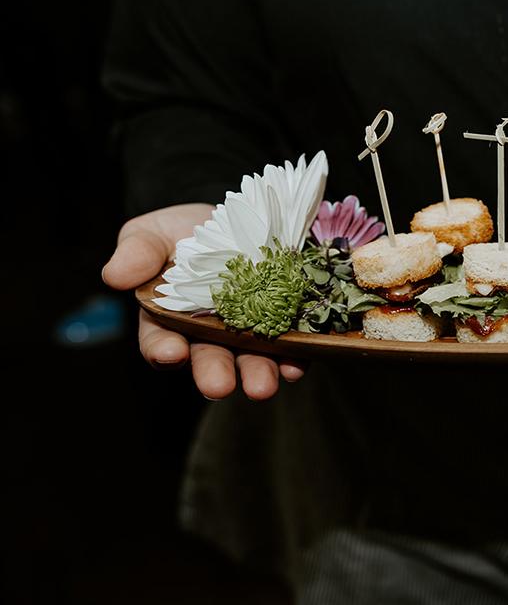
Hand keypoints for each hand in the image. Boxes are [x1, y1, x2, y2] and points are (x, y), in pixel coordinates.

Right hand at [101, 203, 307, 399]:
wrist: (237, 218)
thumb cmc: (183, 233)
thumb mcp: (153, 233)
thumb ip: (137, 252)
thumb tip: (114, 275)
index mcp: (168, 319)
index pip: (160, 341)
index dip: (163, 349)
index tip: (171, 353)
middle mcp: (209, 333)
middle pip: (209, 358)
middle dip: (214, 372)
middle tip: (219, 386)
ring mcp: (248, 330)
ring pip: (251, 358)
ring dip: (257, 373)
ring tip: (262, 386)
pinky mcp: (284, 322)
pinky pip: (290, 345)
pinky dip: (294, 357)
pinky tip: (297, 365)